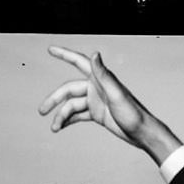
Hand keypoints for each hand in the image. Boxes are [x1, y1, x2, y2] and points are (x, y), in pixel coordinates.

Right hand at [38, 46, 181, 163]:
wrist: (142, 133)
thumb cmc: (133, 113)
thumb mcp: (117, 93)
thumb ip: (104, 74)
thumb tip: (94, 54)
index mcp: (100, 79)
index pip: (78, 62)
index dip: (64, 55)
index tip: (51, 49)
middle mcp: (96, 87)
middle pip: (69, 89)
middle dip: (54, 99)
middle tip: (42, 110)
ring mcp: (96, 101)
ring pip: (71, 105)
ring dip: (61, 115)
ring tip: (54, 128)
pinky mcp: (97, 114)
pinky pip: (78, 115)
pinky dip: (68, 120)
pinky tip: (60, 126)